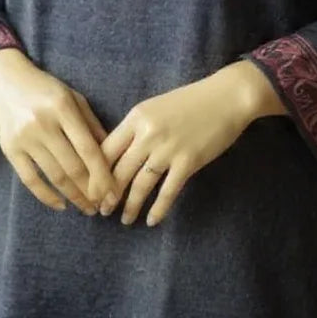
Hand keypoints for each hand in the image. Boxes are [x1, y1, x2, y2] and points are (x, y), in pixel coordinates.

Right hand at [0, 48, 120, 216]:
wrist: (3, 80)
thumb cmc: (44, 88)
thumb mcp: (73, 97)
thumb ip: (91, 124)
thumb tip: (112, 154)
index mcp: (63, 108)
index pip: (88, 149)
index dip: (103, 175)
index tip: (113, 193)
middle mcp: (44, 124)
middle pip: (72, 166)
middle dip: (90, 191)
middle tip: (103, 206)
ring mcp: (25, 138)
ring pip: (54, 175)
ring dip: (73, 196)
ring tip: (86, 208)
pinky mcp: (10, 149)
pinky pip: (30, 179)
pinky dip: (46, 196)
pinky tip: (61, 204)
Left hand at [99, 73, 251, 226]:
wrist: (226, 97)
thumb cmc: (190, 101)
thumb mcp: (154, 108)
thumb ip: (135, 129)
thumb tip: (116, 156)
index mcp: (135, 117)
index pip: (105, 150)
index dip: (95, 173)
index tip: (90, 189)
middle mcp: (147, 134)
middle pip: (119, 170)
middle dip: (108, 194)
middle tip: (102, 209)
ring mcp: (168, 149)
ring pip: (141, 184)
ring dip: (130, 205)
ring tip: (124, 219)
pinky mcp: (188, 162)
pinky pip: (168, 191)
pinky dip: (159, 208)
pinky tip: (152, 220)